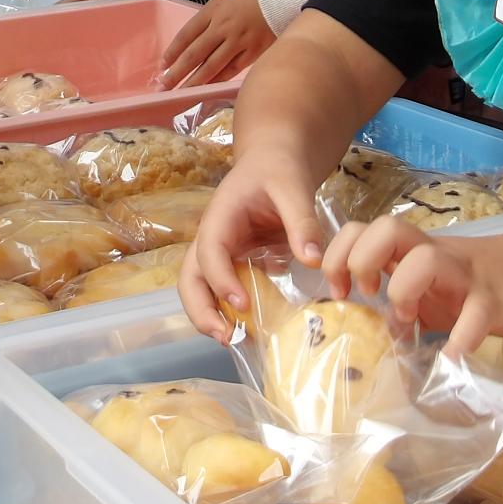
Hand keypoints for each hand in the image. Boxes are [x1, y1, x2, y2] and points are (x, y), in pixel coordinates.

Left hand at [160, 0, 274, 87]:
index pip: (186, 35)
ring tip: (181, 93)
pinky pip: (232, 69)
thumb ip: (211, 16)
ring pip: (211, 66)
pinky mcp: (254, 51)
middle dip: (177, 72)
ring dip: (194, 81)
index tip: (163, 65)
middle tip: (163, 86)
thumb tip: (198, 37)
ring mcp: (238, 41)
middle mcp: (222, 27)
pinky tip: (208, 89)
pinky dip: (218, 80)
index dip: (173, 51)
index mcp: (212, 10)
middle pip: (194, 54)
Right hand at [179, 145, 324, 341]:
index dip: (221, 279)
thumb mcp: (294, 187)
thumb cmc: (279, 170)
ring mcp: (221, 254)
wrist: (275, 162)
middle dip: (201, 310)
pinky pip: (225, 291)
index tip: (242, 304)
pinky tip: (252, 333)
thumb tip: (312, 261)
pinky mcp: (236, 264)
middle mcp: (213, 238)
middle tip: (226, 337)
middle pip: (190, 278)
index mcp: (220, 216)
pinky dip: (230, 313)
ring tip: (235, 341)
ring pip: (200, 289)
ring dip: (210, 316)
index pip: (210, 251)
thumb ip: (302, 222)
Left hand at [323, 216, 502, 358]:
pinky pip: (475, 315)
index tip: (340, 291)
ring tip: (408, 321)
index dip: (339, 254)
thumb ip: (399, 301)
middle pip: (387, 227)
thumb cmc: (476, 283)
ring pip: (426, 259)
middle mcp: (435, 254)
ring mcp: (465, 274)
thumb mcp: (432, 288)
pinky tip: (450, 360)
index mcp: (413, 250)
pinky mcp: (495, 300)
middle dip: (362, 261)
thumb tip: (368, 330)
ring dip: (404, 290)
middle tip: (368, 295)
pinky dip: (459, 340)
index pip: (363, 228)